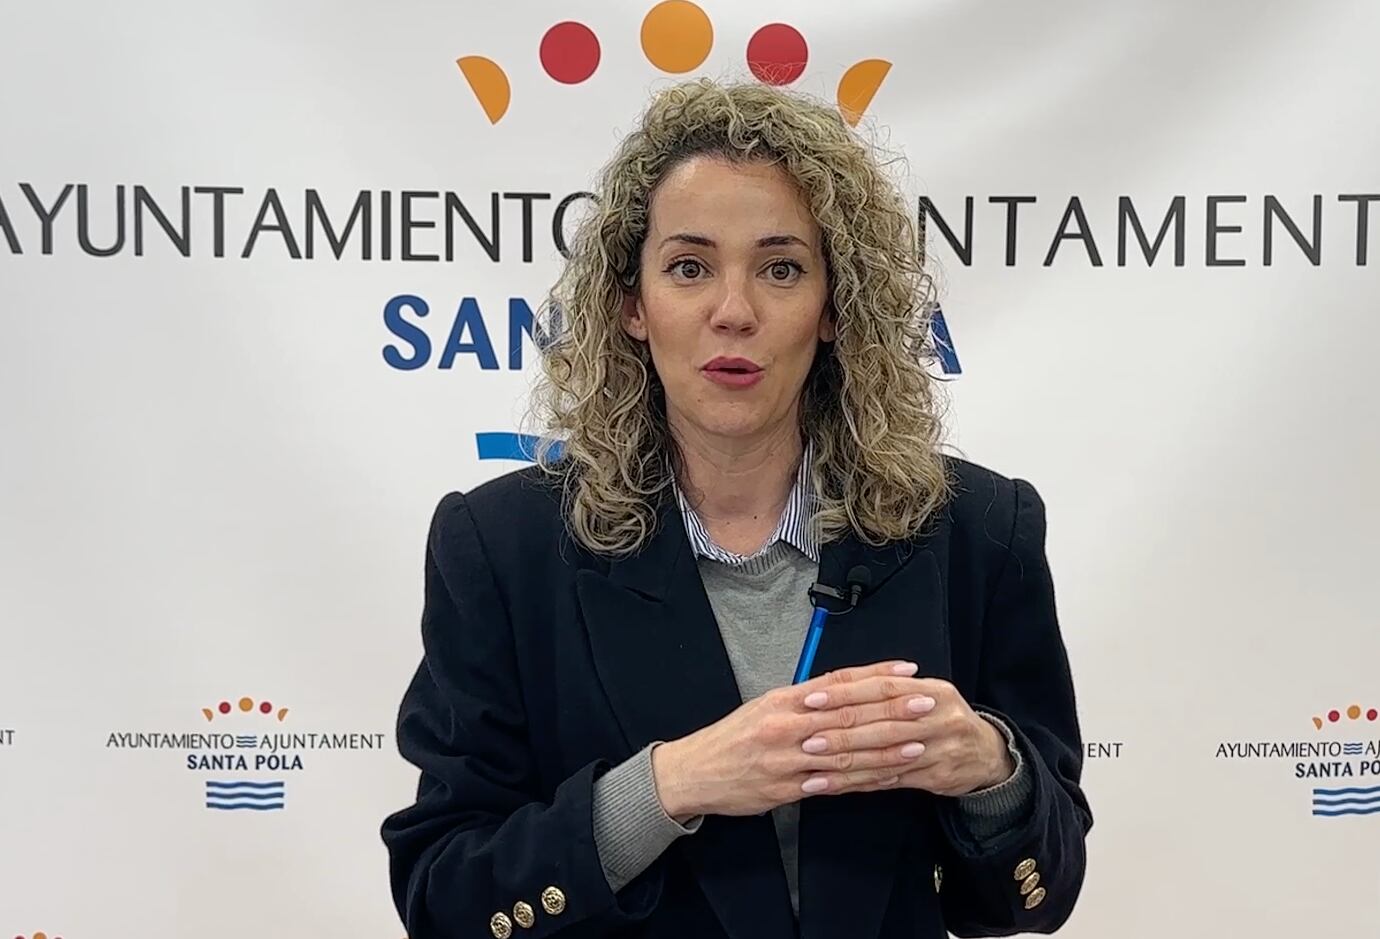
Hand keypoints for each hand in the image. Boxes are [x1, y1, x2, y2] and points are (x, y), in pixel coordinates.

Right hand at [651, 661, 936, 820]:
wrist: (694, 773)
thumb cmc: (732, 738)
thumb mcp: (765, 706)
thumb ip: (804, 700)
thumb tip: (842, 689)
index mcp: (783, 699)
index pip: (838, 682)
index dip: (875, 676)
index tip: (908, 671)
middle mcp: (786, 725)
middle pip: (847, 714)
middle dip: (891, 709)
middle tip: (925, 703)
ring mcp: (787, 759)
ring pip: (845, 752)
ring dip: (885, 748)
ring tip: (919, 742)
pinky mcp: (786, 788)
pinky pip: (833, 785)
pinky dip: (863, 781)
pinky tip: (887, 777)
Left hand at [795, 675, 1015, 797]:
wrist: (987, 753)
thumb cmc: (945, 718)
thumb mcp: (927, 693)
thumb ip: (890, 688)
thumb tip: (838, 681)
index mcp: (933, 690)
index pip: (882, 688)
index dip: (845, 693)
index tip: (812, 698)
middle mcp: (939, 718)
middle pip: (882, 724)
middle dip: (841, 732)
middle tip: (807, 738)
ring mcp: (940, 750)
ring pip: (884, 756)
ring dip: (846, 763)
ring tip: (813, 767)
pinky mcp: (935, 777)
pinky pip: (890, 780)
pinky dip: (859, 782)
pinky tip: (835, 784)